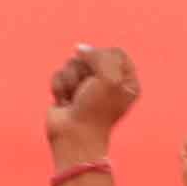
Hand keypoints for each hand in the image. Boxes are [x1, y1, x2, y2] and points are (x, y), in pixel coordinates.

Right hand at [44, 44, 139, 169]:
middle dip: (84, 70)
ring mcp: (86, 87)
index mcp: (127, 81)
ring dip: (71, 80)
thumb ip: (99, 55)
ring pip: (72, 63)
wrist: (73, 136)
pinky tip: (65, 103)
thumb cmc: (96, 111)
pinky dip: (60, 88)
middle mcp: (108, 83)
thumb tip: (80, 49)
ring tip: (75, 98)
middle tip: (87, 90)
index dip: (104, 57)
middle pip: (91, 55)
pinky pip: (59, 74)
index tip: (100, 73)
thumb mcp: (109, 78)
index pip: (116, 52)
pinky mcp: (68, 91)